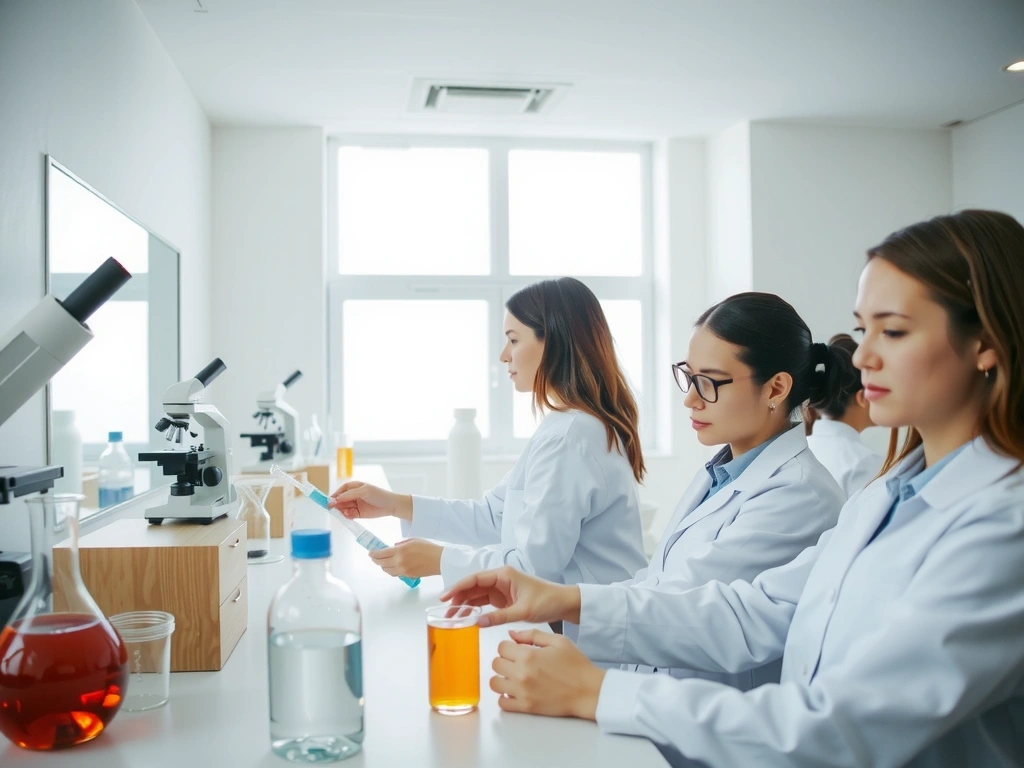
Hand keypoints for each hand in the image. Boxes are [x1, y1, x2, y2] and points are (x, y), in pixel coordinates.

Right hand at [328, 481, 412, 520]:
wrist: (391, 506)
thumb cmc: (379, 495)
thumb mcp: (364, 491)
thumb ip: (350, 495)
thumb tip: (336, 499)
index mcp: (355, 487)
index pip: (342, 490)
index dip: (336, 494)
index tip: (330, 499)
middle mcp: (354, 495)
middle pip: (341, 499)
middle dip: (337, 504)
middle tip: (332, 508)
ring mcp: (356, 505)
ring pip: (344, 508)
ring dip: (342, 510)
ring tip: (344, 512)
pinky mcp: (358, 514)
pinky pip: (349, 515)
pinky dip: (348, 516)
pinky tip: (350, 515)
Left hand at [368, 538, 441, 577]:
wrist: (439, 560)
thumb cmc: (429, 548)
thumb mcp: (413, 540)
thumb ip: (401, 543)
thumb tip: (393, 546)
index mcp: (400, 551)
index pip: (381, 554)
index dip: (373, 554)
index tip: (370, 553)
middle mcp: (399, 562)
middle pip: (381, 563)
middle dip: (375, 560)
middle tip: (373, 557)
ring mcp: (403, 570)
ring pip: (387, 570)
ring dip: (383, 566)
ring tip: (382, 562)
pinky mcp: (408, 576)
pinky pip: (395, 574)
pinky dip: (391, 570)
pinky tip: (392, 567)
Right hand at [440, 566, 580, 627]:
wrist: (563, 603)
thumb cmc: (546, 601)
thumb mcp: (523, 610)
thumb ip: (499, 616)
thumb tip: (477, 623)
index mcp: (503, 575)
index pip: (474, 579)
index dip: (457, 587)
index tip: (444, 597)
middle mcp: (499, 579)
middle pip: (472, 587)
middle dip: (457, 599)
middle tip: (444, 614)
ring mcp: (501, 589)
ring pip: (476, 595)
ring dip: (464, 605)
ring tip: (451, 619)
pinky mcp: (503, 598)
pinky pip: (484, 602)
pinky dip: (474, 610)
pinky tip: (466, 618)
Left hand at [491, 629, 604, 719]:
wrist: (588, 691)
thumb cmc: (576, 665)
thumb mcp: (558, 641)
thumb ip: (532, 634)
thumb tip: (512, 634)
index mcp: (528, 655)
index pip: (501, 647)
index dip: (508, 647)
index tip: (515, 650)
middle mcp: (522, 673)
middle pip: (495, 664)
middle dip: (504, 660)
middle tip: (516, 663)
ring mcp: (522, 692)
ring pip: (494, 683)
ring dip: (502, 678)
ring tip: (514, 677)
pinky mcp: (526, 707)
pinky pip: (502, 703)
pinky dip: (505, 697)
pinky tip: (516, 692)